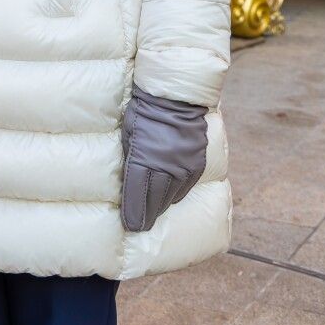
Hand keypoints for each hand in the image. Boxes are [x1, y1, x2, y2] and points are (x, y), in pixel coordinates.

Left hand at [121, 86, 208, 231]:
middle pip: (155, 199)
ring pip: (172, 195)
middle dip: (147, 214)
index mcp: (144, 158)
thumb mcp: (128, 133)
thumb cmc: (144, 112)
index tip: (131, 226)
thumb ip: (130, 158)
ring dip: (162, 206)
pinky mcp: (197, 162)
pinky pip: (186, 185)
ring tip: (153, 216)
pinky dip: (177, 194)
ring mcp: (184, 165)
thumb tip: (127, 181)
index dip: (134, 212)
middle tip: (140, 226)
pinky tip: (170, 199)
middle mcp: (166, 165)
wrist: (176, 98)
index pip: (138, 193)